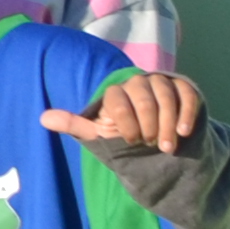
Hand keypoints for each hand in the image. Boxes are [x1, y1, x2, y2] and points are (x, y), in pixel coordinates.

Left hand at [42, 71, 210, 156]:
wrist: (157, 142)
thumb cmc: (125, 136)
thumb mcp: (99, 134)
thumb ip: (75, 125)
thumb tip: (43, 118)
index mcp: (115, 92)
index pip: (117, 100)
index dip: (126, 123)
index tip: (130, 141)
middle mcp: (137, 82)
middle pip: (144, 97)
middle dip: (149, 125)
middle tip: (151, 146)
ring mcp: (161, 83)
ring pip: (165, 95)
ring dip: (167, 123)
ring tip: (167, 146)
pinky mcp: (183, 87)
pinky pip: (186, 93)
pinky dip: (186, 112)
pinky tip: (184, 131)